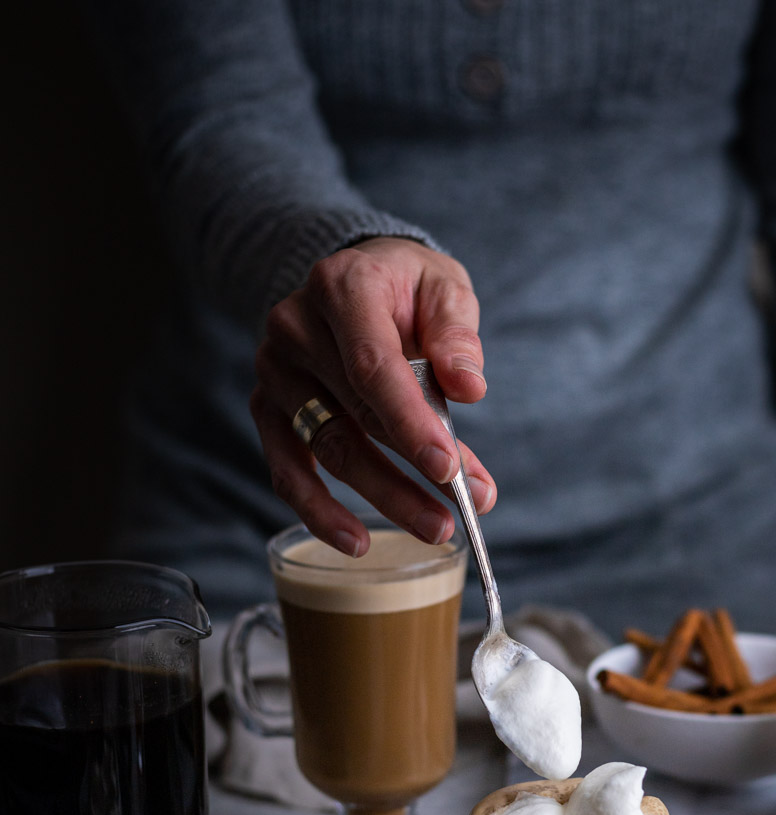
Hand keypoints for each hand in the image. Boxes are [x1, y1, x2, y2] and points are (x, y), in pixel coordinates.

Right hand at [251, 237, 495, 554]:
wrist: (354, 273)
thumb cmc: (405, 286)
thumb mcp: (443, 287)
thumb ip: (456, 333)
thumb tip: (469, 386)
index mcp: (341, 288)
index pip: (372, 366)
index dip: (409, 423)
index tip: (448, 468)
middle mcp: (295, 328)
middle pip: (355, 415)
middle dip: (413, 470)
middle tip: (464, 509)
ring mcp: (276, 371)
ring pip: (329, 449)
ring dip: (384, 496)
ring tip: (434, 527)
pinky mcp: (268, 407)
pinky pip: (287, 469)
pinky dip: (320, 511)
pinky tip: (355, 541)